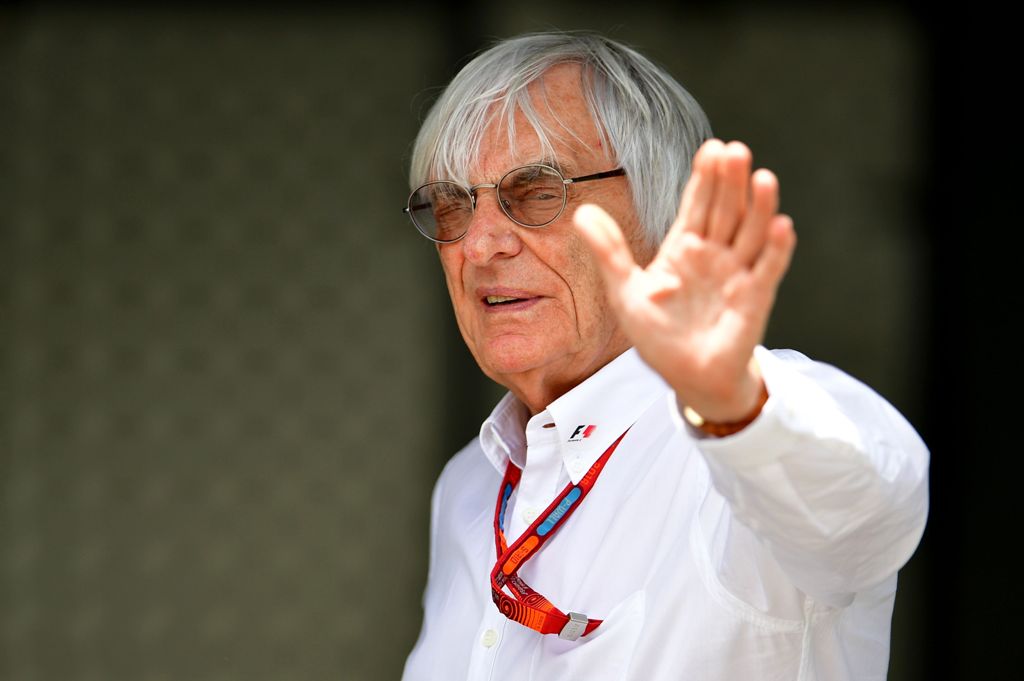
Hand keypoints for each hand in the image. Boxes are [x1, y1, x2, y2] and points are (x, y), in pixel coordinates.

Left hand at [574, 139, 795, 422]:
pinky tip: (781, 226)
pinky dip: (777, 249)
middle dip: (730, 182)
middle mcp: (714, 255)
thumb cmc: (658, 336)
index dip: (704, 179)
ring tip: (763, 178)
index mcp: (684, 248)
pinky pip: (768, 270)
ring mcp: (737, 274)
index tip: (711, 149)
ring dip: (760, 207)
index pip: (697, 205)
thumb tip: (582, 212)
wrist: (687, 378)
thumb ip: (609, 251)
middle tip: (735, 151)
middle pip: (726, 211)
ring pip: (751, 233)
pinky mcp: (754, 299)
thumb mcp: (625, 291)